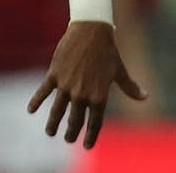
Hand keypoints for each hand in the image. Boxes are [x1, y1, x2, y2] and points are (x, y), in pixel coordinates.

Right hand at [28, 22, 146, 148]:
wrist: (92, 30)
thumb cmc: (108, 51)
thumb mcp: (119, 70)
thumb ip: (129, 86)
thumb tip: (145, 96)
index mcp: (99, 94)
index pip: (95, 121)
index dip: (91, 135)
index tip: (87, 146)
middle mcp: (82, 93)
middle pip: (74, 119)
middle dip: (71, 132)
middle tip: (68, 139)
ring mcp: (66, 85)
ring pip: (57, 111)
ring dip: (53, 124)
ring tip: (50, 132)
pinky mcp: (54, 75)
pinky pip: (42, 92)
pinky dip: (36, 101)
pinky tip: (31, 110)